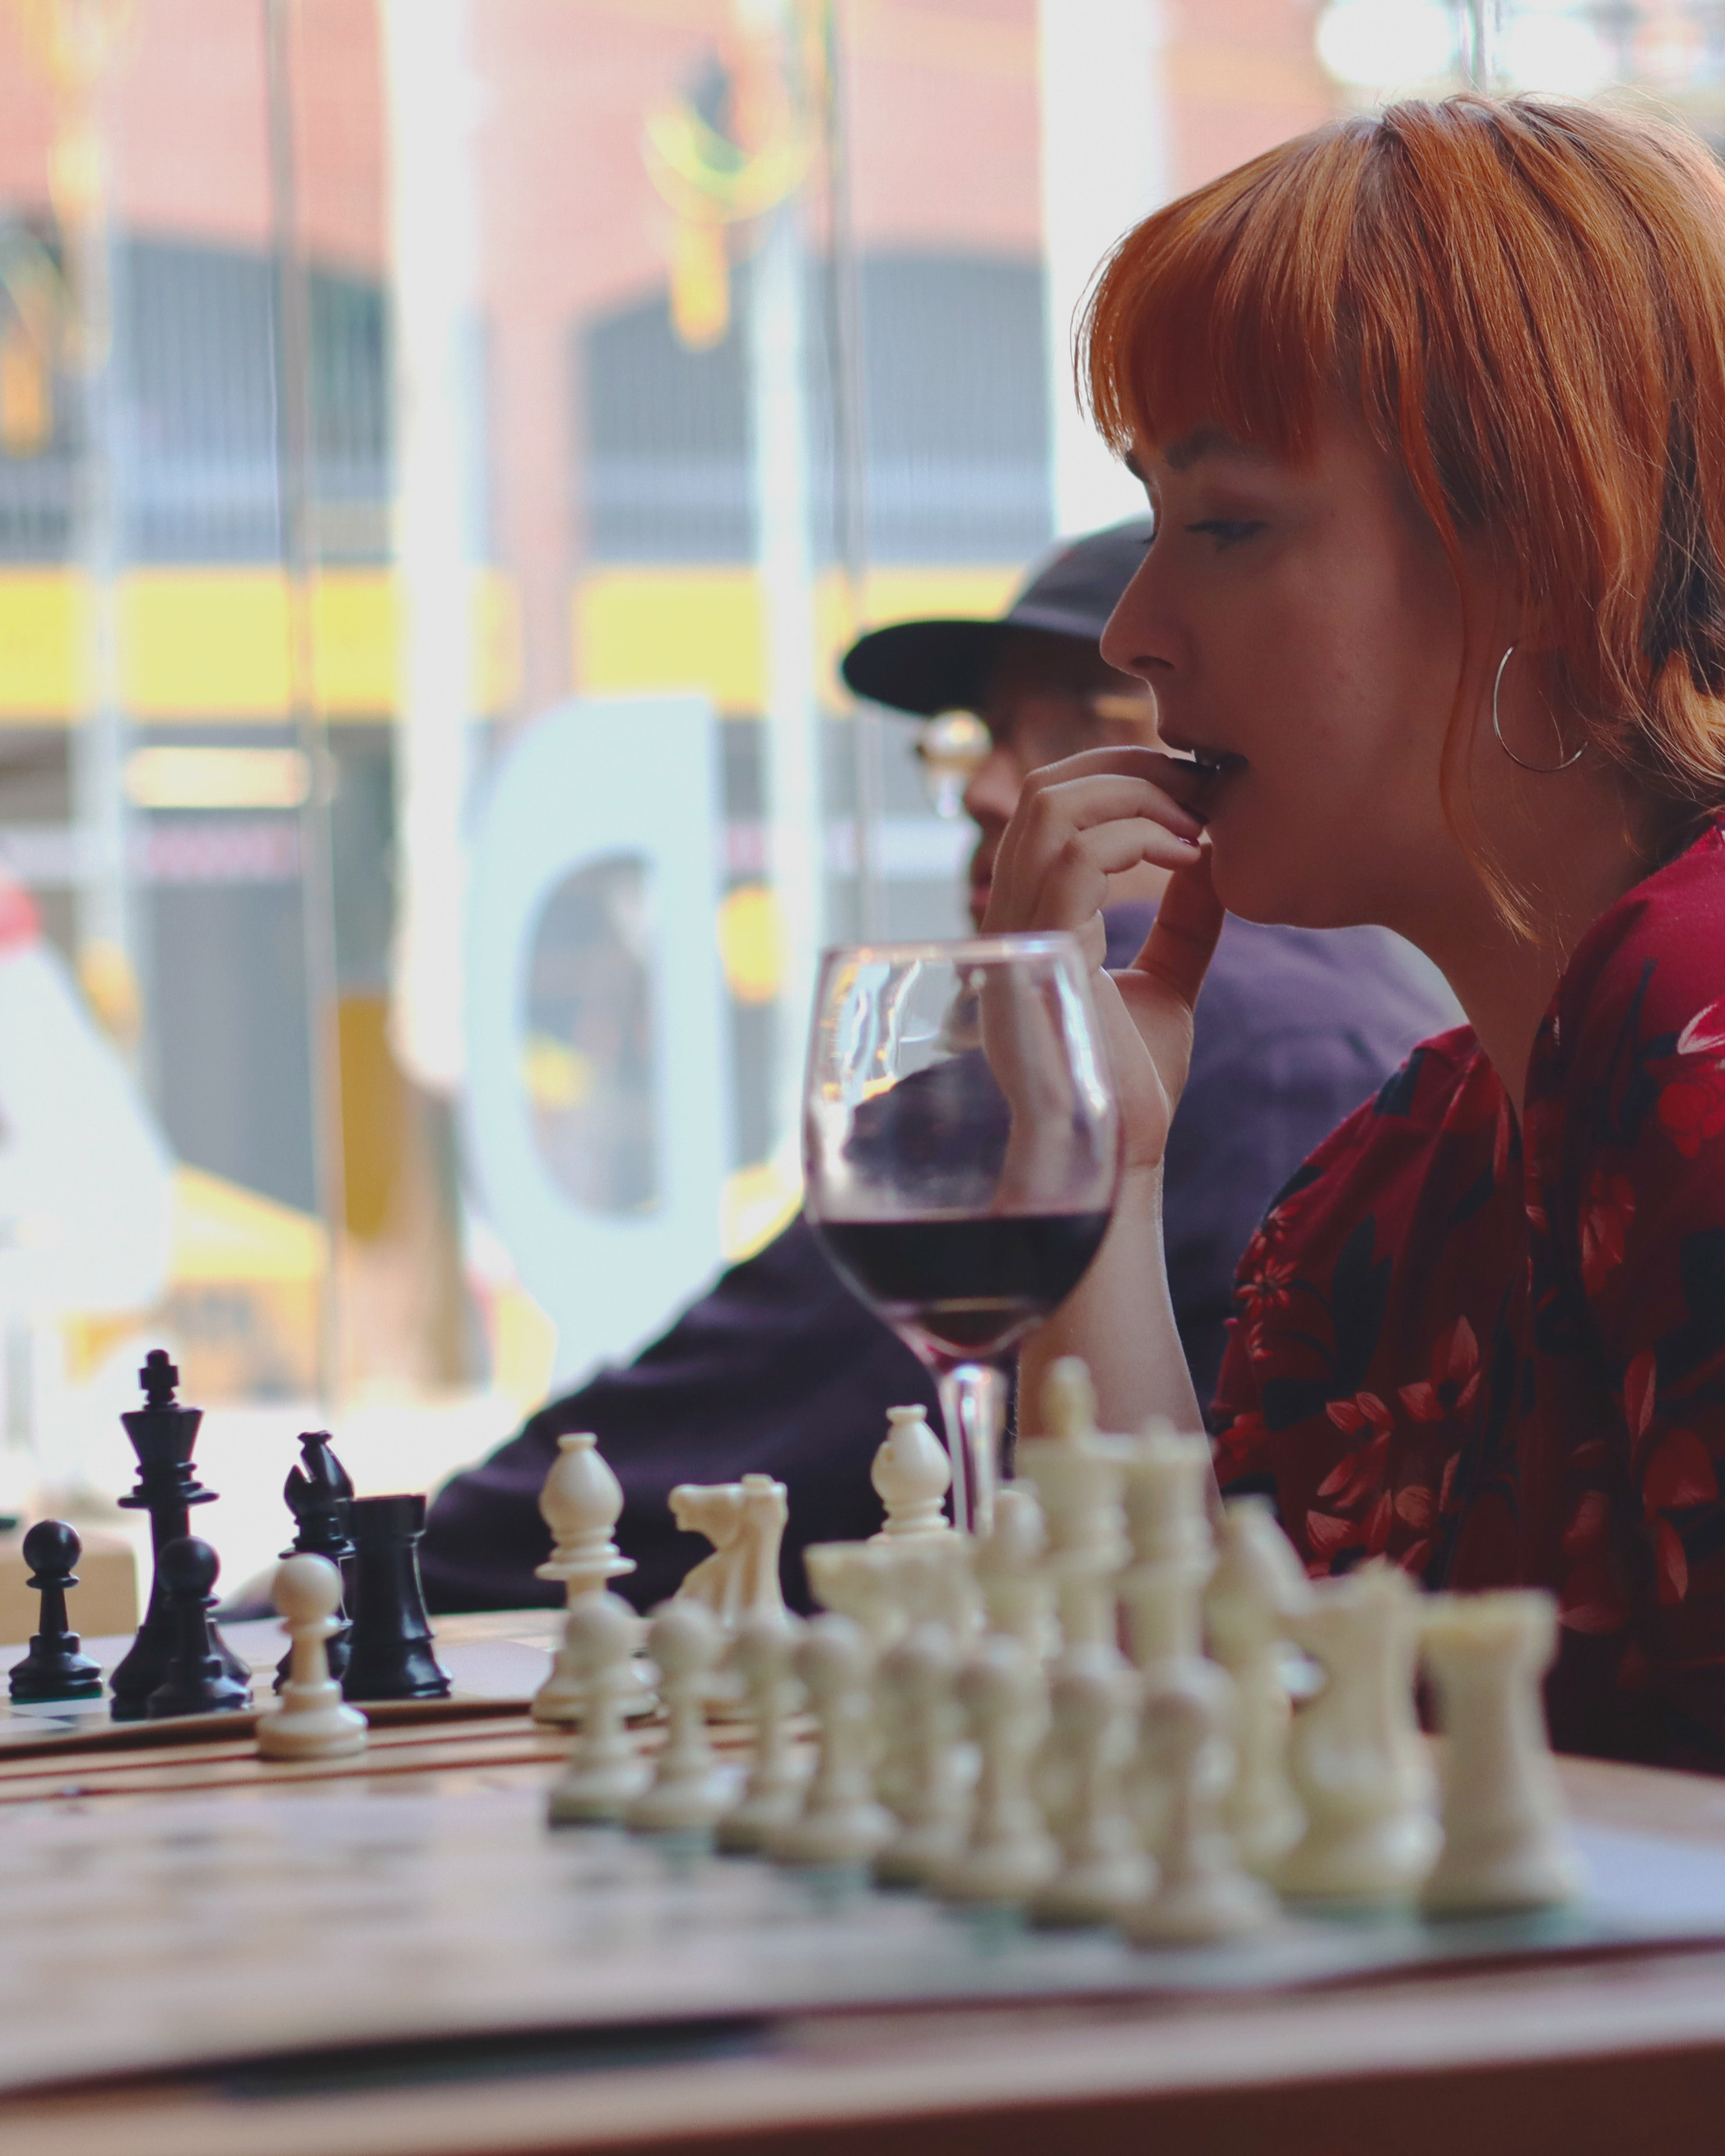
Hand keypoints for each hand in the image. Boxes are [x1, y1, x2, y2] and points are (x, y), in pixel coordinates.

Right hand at [981, 747, 1225, 1174]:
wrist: (1118, 1157)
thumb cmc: (1131, 1088)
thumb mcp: (1166, 984)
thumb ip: (1182, 923)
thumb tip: (1213, 856)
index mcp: (1030, 918)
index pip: (1050, 808)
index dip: (1119, 778)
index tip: (1195, 791)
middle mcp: (1010, 917)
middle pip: (1044, 788)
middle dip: (1129, 768)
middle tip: (1204, 786)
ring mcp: (1018, 934)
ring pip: (1051, 807)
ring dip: (1136, 794)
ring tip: (1200, 820)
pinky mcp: (1042, 954)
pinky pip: (1077, 857)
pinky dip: (1140, 837)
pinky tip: (1191, 856)